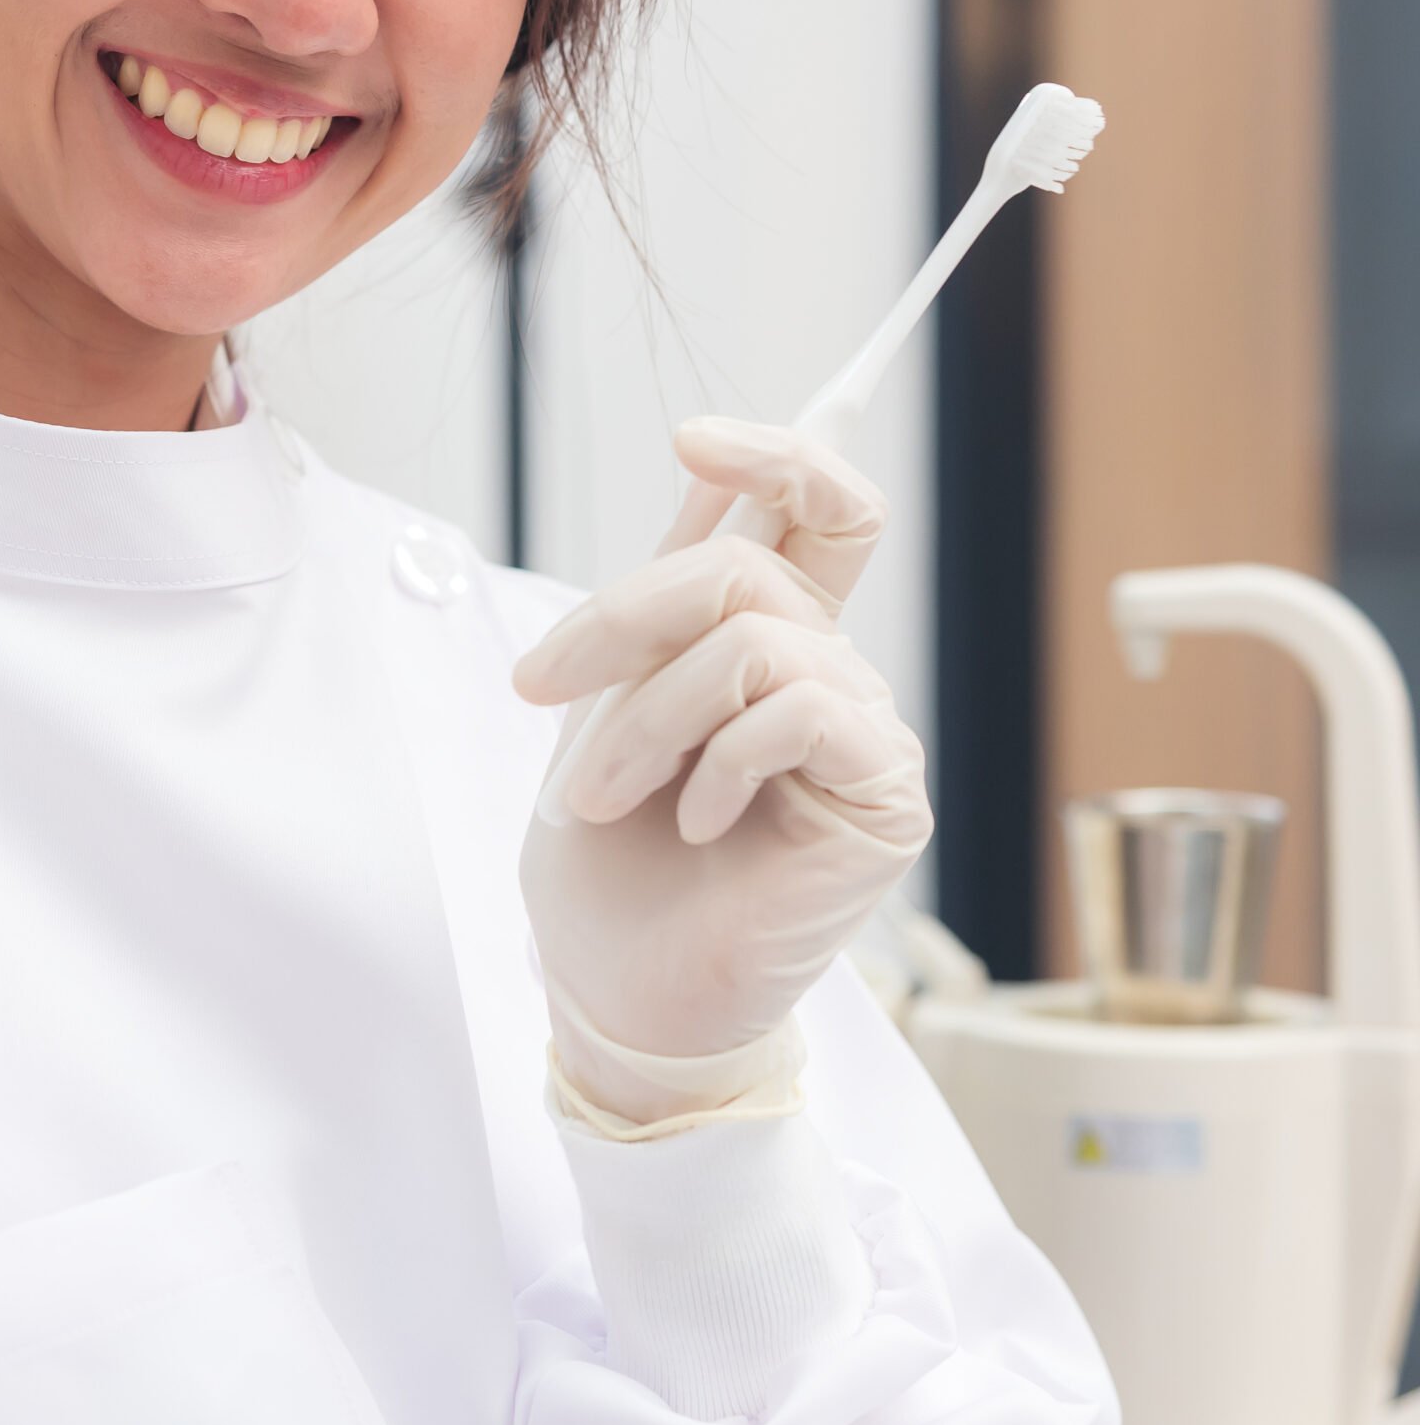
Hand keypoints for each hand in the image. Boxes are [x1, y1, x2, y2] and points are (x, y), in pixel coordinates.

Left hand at [514, 418, 928, 1125]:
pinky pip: (798, 711)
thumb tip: (705, 471)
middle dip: (620, 617)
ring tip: (604, 795)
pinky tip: (692, 823)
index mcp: (768, 637)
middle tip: (540, 689)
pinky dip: (716, 762)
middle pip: (750, 563)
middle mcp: (827, 671)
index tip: (691, 440)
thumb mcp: (607, 699)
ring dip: (645, 716)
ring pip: (753, 638)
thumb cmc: (608, 857)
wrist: (617, 983)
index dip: (774, 453)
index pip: (817, 511)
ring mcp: (863, 731)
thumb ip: (664, 596)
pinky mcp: (885, 795)